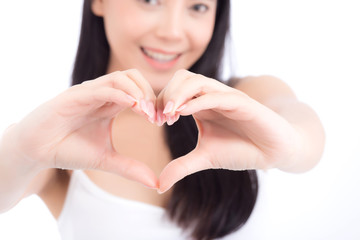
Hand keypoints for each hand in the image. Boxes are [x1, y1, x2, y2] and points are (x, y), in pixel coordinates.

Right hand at [11, 70, 158, 187]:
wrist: (38, 151)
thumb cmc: (70, 150)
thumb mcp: (105, 160)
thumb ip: (129, 168)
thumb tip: (155, 183)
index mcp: (111, 104)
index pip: (139, 91)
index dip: (154, 104)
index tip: (162, 122)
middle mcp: (102, 94)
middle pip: (134, 77)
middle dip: (150, 94)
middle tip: (157, 116)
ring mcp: (89, 92)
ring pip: (120, 77)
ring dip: (138, 92)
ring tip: (147, 112)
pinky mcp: (75, 95)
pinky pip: (102, 87)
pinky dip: (120, 93)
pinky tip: (132, 105)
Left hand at [156, 70, 299, 192]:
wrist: (272, 151)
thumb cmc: (240, 149)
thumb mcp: (205, 158)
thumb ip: (181, 166)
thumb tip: (159, 185)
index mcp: (201, 105)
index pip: (174, 90)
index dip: (159, 102)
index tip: (153, 120)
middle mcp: (211, 96)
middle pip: (182, 78)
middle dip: (165, 94)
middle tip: (158, 118)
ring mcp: (226, 97)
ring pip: (197, 81)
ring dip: (178, 94)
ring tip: (168, 115)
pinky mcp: (242, 103)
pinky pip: (217, 95)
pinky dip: (198, 101)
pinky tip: (184, 113)